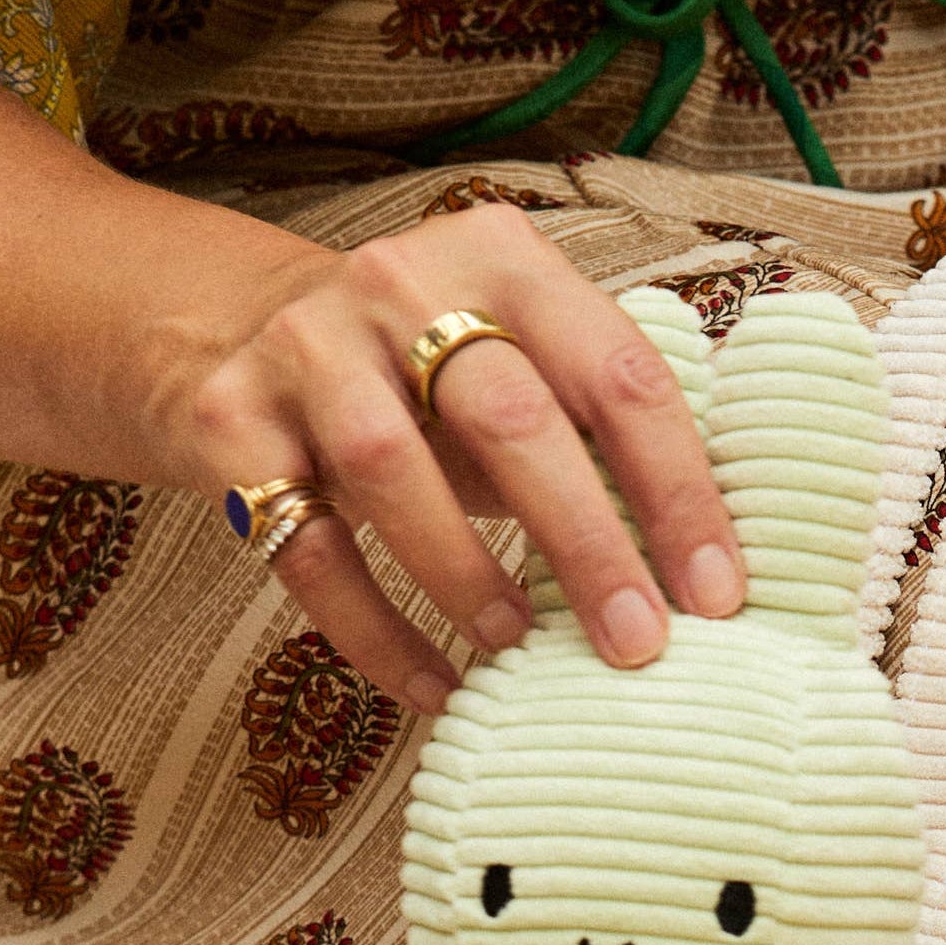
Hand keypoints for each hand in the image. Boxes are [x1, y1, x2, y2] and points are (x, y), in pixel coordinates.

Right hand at [149, 206, 746, 714]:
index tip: (717, 592)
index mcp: (505, 260)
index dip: (677, 488)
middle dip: (588, 544)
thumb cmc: (420, 378)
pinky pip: (309, 547)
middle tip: (638, 644)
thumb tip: (710, 573)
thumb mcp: (514, 366)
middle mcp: (402, 283)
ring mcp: (306, 347)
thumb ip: (597, 430)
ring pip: (395, 474)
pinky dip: (376, 631)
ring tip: (520, 648)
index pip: (618, 373)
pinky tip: (432, 685)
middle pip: (512, 418)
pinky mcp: (229, 421)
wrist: (228, 331)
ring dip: (468, 577)